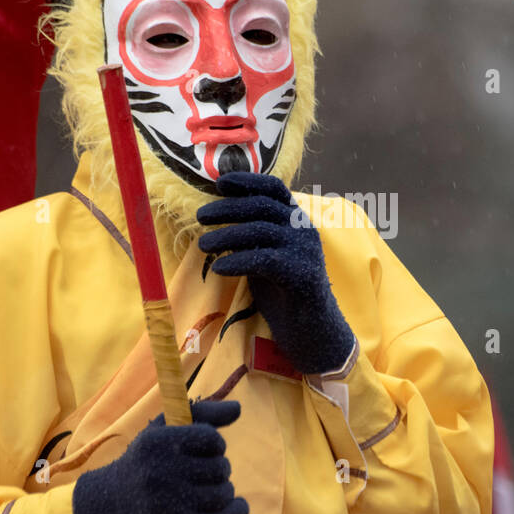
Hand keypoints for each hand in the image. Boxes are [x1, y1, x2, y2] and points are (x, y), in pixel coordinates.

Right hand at [72, 399, 248, 513]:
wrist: (109, 508)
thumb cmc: (144, 462)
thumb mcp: (163, 430)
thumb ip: (202, 413)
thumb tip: (238, 408)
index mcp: (157, 443)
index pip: (212, 438)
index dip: (215, 445)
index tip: (207, 451)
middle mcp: (161, 471)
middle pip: (221, 467)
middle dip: (218, 470)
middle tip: (202, 476)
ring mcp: (169, 503)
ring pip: (224, 493)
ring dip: (224, 492)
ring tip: (207, 492)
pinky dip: (237, 511)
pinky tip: (238, 507)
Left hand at [196, 172, 354, 374]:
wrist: (313, 332)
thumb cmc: (284, 293)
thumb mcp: (265, 256)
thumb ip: (251, 237)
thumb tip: (217, 219)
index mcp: (296, 222)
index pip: (275, 189)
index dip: (248, 181)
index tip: (220, 183)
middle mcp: (304, 230)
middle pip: (263, 206)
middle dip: (228, 208)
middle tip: (200, 216)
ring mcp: (306, 251)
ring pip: (261, 231)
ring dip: (226, 236)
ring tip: (202, 245)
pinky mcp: (303, 274)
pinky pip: (265, 260)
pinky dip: (238, 261)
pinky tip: (218, 268)